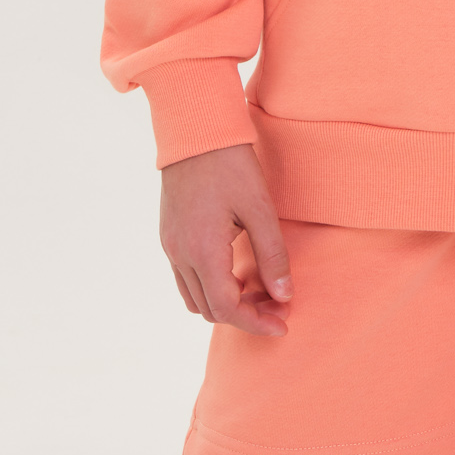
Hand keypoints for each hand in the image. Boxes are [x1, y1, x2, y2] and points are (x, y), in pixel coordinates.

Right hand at [159, 141, 292, 335]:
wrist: (195, 130)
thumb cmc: (230, 164)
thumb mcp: (259, 208)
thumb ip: (272, 255)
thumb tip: (285, 296)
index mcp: (202, 251)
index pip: (227, 309)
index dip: (256, 323)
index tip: (283, 324)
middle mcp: (180, 255)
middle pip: (210, 309)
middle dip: (246, 314)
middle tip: (278, 303)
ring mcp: (170, 246)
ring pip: (196, 297)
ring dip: (227, 302)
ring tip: (259, 287)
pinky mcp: (169, 235)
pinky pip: (186, 277)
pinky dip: (211, 285)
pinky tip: (236, 268)